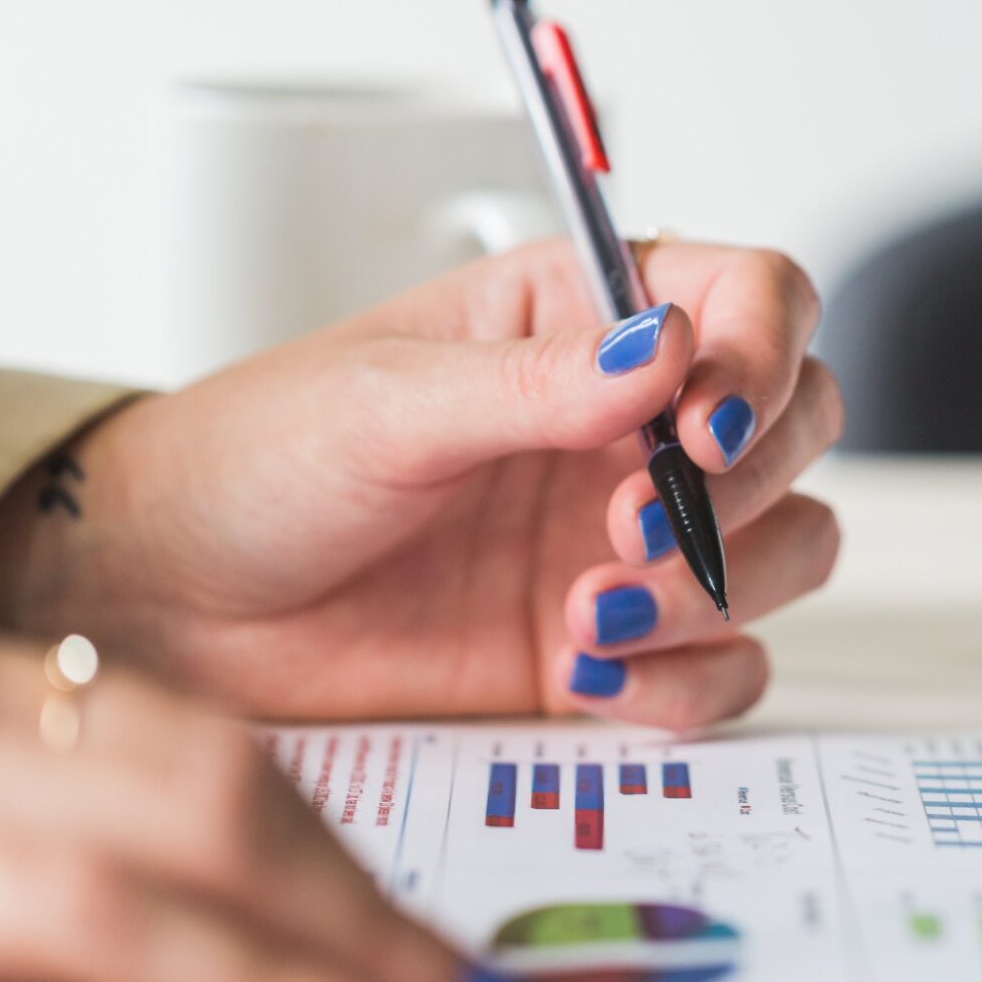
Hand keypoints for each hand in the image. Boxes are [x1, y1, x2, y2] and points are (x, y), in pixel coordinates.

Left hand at [0, 239, 843, 727]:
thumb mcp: (384, 402)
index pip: (755, 299)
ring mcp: (632, 537)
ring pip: (788, 548)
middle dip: (743, 486)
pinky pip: (727, 667)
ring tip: (587, 613)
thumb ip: (536, 383)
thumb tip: (669, 352)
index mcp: (586, 319)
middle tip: (627, 524)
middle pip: (801, 422)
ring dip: (719, 588)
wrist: (179, 606)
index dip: (765, 353)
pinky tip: (586, 676)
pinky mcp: (617, 647)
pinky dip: (686, 682)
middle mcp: (632, 424)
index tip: (702, 425)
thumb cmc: (258, 463)